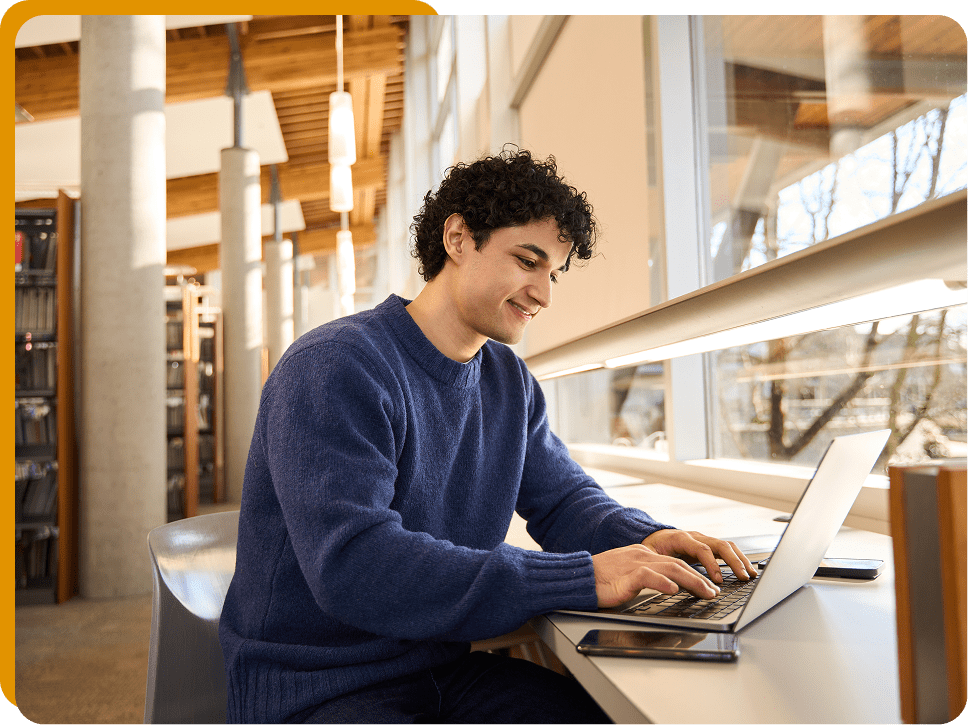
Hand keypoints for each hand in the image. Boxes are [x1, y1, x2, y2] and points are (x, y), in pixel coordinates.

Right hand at [591, 544, 720, 607]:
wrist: (578, 577)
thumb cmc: (600, 580)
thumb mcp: (628, 575)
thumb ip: (646, 577)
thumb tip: (667, 587)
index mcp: (643, 555)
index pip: (675, 562)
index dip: (695, 574)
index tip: (708, 586)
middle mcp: (642, 556)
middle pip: (678, 564)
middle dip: (700, 579)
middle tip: (713, 592)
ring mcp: (635, 564)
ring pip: (670, 569)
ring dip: (692, 581)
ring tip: (705, 592)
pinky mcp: (626, 575)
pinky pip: (648, 577)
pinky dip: (663, 582)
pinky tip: (673, 590)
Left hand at [641, 529, 757, 584]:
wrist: (653, 535)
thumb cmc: (651, 547)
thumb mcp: (649, 556)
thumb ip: (658, 566)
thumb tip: (665, 581)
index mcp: (681, 538)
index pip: (701, 549)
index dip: (711, 565)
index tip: (718, 580)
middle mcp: (695, 536)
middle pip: (720, 545)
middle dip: (734, 562)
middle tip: (744, 578)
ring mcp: (704, 539)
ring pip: (727, 546)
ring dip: (740, 560)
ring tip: (751, 575)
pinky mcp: (708, 545)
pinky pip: (726, 550)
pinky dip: (738, 559)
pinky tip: (746, 571)